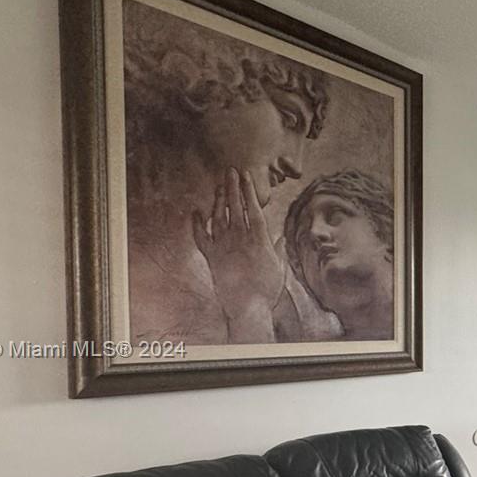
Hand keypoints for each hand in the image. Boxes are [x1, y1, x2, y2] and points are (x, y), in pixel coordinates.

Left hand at [191, 168, 284, 342]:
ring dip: (219, 199)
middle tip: (230, 171)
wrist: (247, 306)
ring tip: (219, 186)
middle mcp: (239, 237)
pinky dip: (198, 224)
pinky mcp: (211, 256)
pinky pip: (201, 236)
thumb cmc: (267, 289)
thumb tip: (279, 238)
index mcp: (258, 238)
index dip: (249, 190)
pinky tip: (197, 213)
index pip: (253, 208)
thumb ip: (275, 248)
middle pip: (235, 206)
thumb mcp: (278, 266)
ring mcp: (223, 246)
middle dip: (233, 187)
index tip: (246, 176)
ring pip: (219, 216)